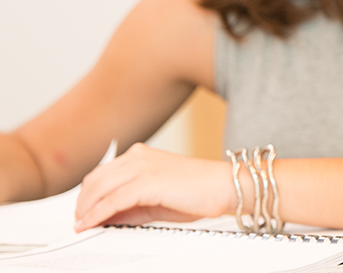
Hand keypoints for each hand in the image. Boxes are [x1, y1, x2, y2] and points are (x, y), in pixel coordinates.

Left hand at [73, 143, 231, 230]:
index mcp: (141, 156)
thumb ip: (133, 205)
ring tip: (82, 225)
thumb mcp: (158, 198)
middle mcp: (138, 157)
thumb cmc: (200, 191)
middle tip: (80, 220)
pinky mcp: (148, 182)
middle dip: (82, 203)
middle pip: (95, 179)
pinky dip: (97, 214)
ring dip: (86, 209)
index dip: (88, 194)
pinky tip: (91, 224)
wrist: (225, 186)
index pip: (103, 173)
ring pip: (99, 188)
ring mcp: (143, 167)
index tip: (83, 211)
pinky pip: (113, 200)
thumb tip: (109, 217)